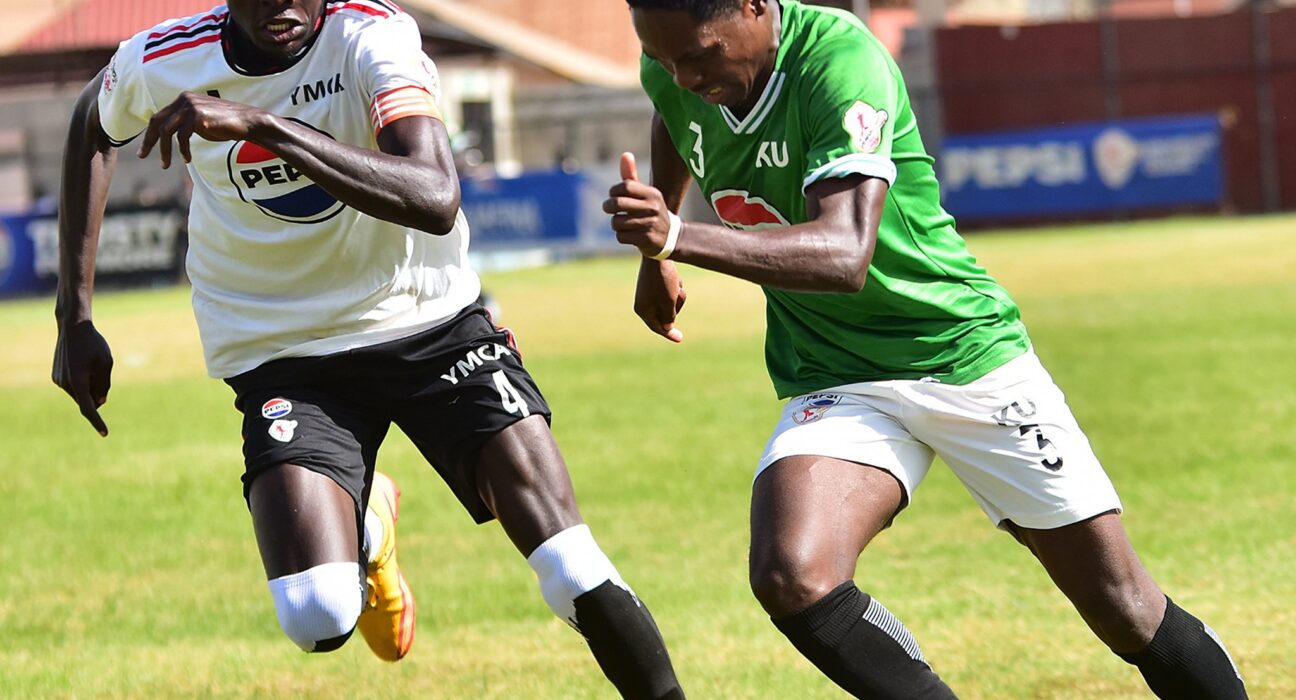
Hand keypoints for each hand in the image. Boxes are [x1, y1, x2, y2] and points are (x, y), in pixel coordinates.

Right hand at [52, 320, 113, 435]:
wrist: (72, 328)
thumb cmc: (94, 344)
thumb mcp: (106, 363)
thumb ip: (104, 384)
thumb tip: (99, 403)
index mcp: (78, 381)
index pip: (88, 408)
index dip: (97, 421)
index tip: (105, 433)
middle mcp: (65, 383)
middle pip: (87, 400)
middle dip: (97, 395)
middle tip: (101, 374)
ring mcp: (58, 380)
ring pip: (80, 394)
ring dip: (89, 387)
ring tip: (89, 365)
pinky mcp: (56, 377)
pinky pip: (74, 387)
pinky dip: (81, 382)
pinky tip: (81, 364)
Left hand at [138, 91, 267, 168]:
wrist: (248, 122)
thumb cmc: (227, 125)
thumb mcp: (201, 122)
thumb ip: (185, 124)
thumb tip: (168, 134)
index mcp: (183, 99)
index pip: (159, 117)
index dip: (150, 134)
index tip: (145, 150)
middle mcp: (184, 99)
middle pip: (157, 122)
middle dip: (149, 141)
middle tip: (143, 156)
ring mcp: (191, 106)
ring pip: (166, 130)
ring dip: (165, 150)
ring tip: (166, 164)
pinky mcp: (198, 116)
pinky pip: (182, 137)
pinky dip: (183, 150)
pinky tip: (187, 159)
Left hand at [604, 152, 672, 257]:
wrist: (670, 237)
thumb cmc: (651, 211)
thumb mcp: (645, 194)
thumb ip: (632, 176)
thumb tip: (625, 154)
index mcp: (652, 193)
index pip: (625, 186)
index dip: (614, 191)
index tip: (614, 195)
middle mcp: (653, 207)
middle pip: (618, 203)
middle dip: (608, 206)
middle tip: (608, 208)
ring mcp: (650, 224)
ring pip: (617, 222)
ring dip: (615, 224)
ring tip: (623, 224)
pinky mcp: (646, 239)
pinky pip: (621, 236)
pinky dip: (621, 236)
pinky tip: (630, 235)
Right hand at [636, 258, 686, 342]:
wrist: (658, 253)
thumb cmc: (663, 279)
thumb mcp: (669, 301)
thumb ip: (669, 317)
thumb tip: (667, 327)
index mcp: (643, 310)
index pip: (657, 327)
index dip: (669, 334)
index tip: (680, 339)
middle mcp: (642, 303)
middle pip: (664, 315)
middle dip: (675, 307)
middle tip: (680, 295)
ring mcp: (647, 293)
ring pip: (667, 303)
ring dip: (676, 297)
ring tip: (677, 284)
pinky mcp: (652, 284)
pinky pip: (667, 293)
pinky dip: (674, 288)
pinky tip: (675, 278)